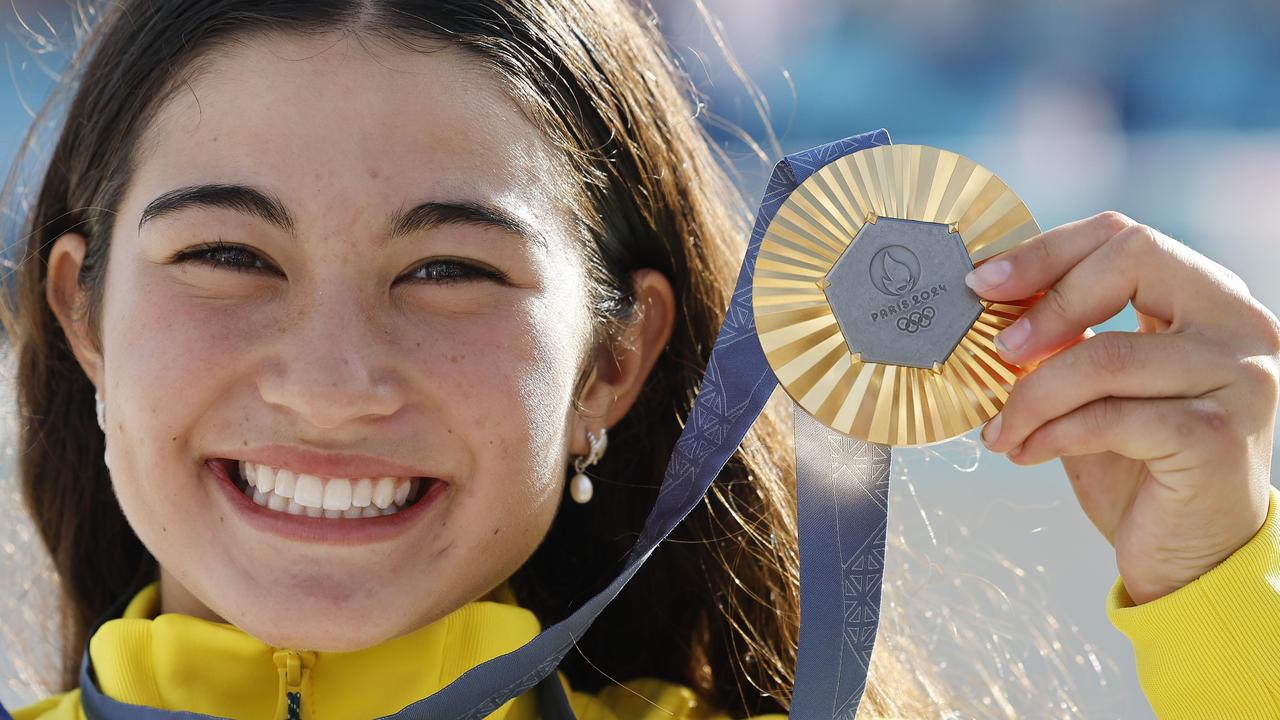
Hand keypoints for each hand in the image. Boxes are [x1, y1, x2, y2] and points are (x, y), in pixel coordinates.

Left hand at [965, 211, 1279, 604]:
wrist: (1191, 556)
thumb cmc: (1137, 464)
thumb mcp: (1096, 387)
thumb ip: (1065, 337)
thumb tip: (988, 298)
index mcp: (1209, 298)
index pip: (1125, 237)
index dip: (1046, 252)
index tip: (983, 283)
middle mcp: (1239, 326)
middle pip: (1133, 261)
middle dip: (1046, 303)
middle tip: (997, 352)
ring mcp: (1239, 379)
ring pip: (1107, 355)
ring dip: (1032, 394)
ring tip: (1000, 428)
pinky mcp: (1217, 438)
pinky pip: (1110, 417)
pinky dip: (1052, 433)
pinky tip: (1025, 452)